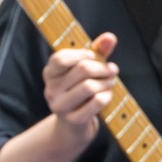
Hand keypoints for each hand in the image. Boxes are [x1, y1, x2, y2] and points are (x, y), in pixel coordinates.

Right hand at [41, 31, 118, 146]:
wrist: (75, 124)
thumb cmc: (81, 89)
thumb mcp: (87, 68)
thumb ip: (98, 51)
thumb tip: (110, 37)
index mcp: (50, 73)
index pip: (60, 59)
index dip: (80, 54)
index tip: (93, 55)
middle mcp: (51, 89)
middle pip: (82, 69)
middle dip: (102, 68)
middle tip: (112, 70)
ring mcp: (60, 106)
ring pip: (90, 87)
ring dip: (106, 82)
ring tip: (111, 82)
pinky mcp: (72, 119)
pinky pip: (96, 102)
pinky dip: (107, 96)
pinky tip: (107, 95)